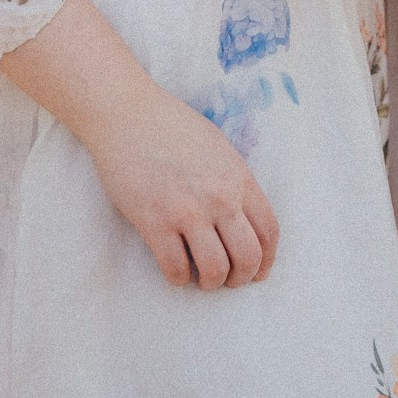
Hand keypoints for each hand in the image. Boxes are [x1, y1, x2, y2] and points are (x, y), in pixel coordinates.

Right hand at [1, 0, 277, 288]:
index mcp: (239, 178)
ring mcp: (187, 211)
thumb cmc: (172, 127)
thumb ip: (235, 182)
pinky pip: (176, 269)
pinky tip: (176, 270)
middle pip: (247, 257)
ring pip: (215, 270)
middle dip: (241, 278)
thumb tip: (242, 221)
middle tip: (229, 280)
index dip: (267, 259)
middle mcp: (219, 198)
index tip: (258, 272)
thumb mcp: (219, 148)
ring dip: (211, 283)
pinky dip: (179, 278)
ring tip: (202, 278)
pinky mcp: (154, 222)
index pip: (269, 231)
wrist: (128, 114)